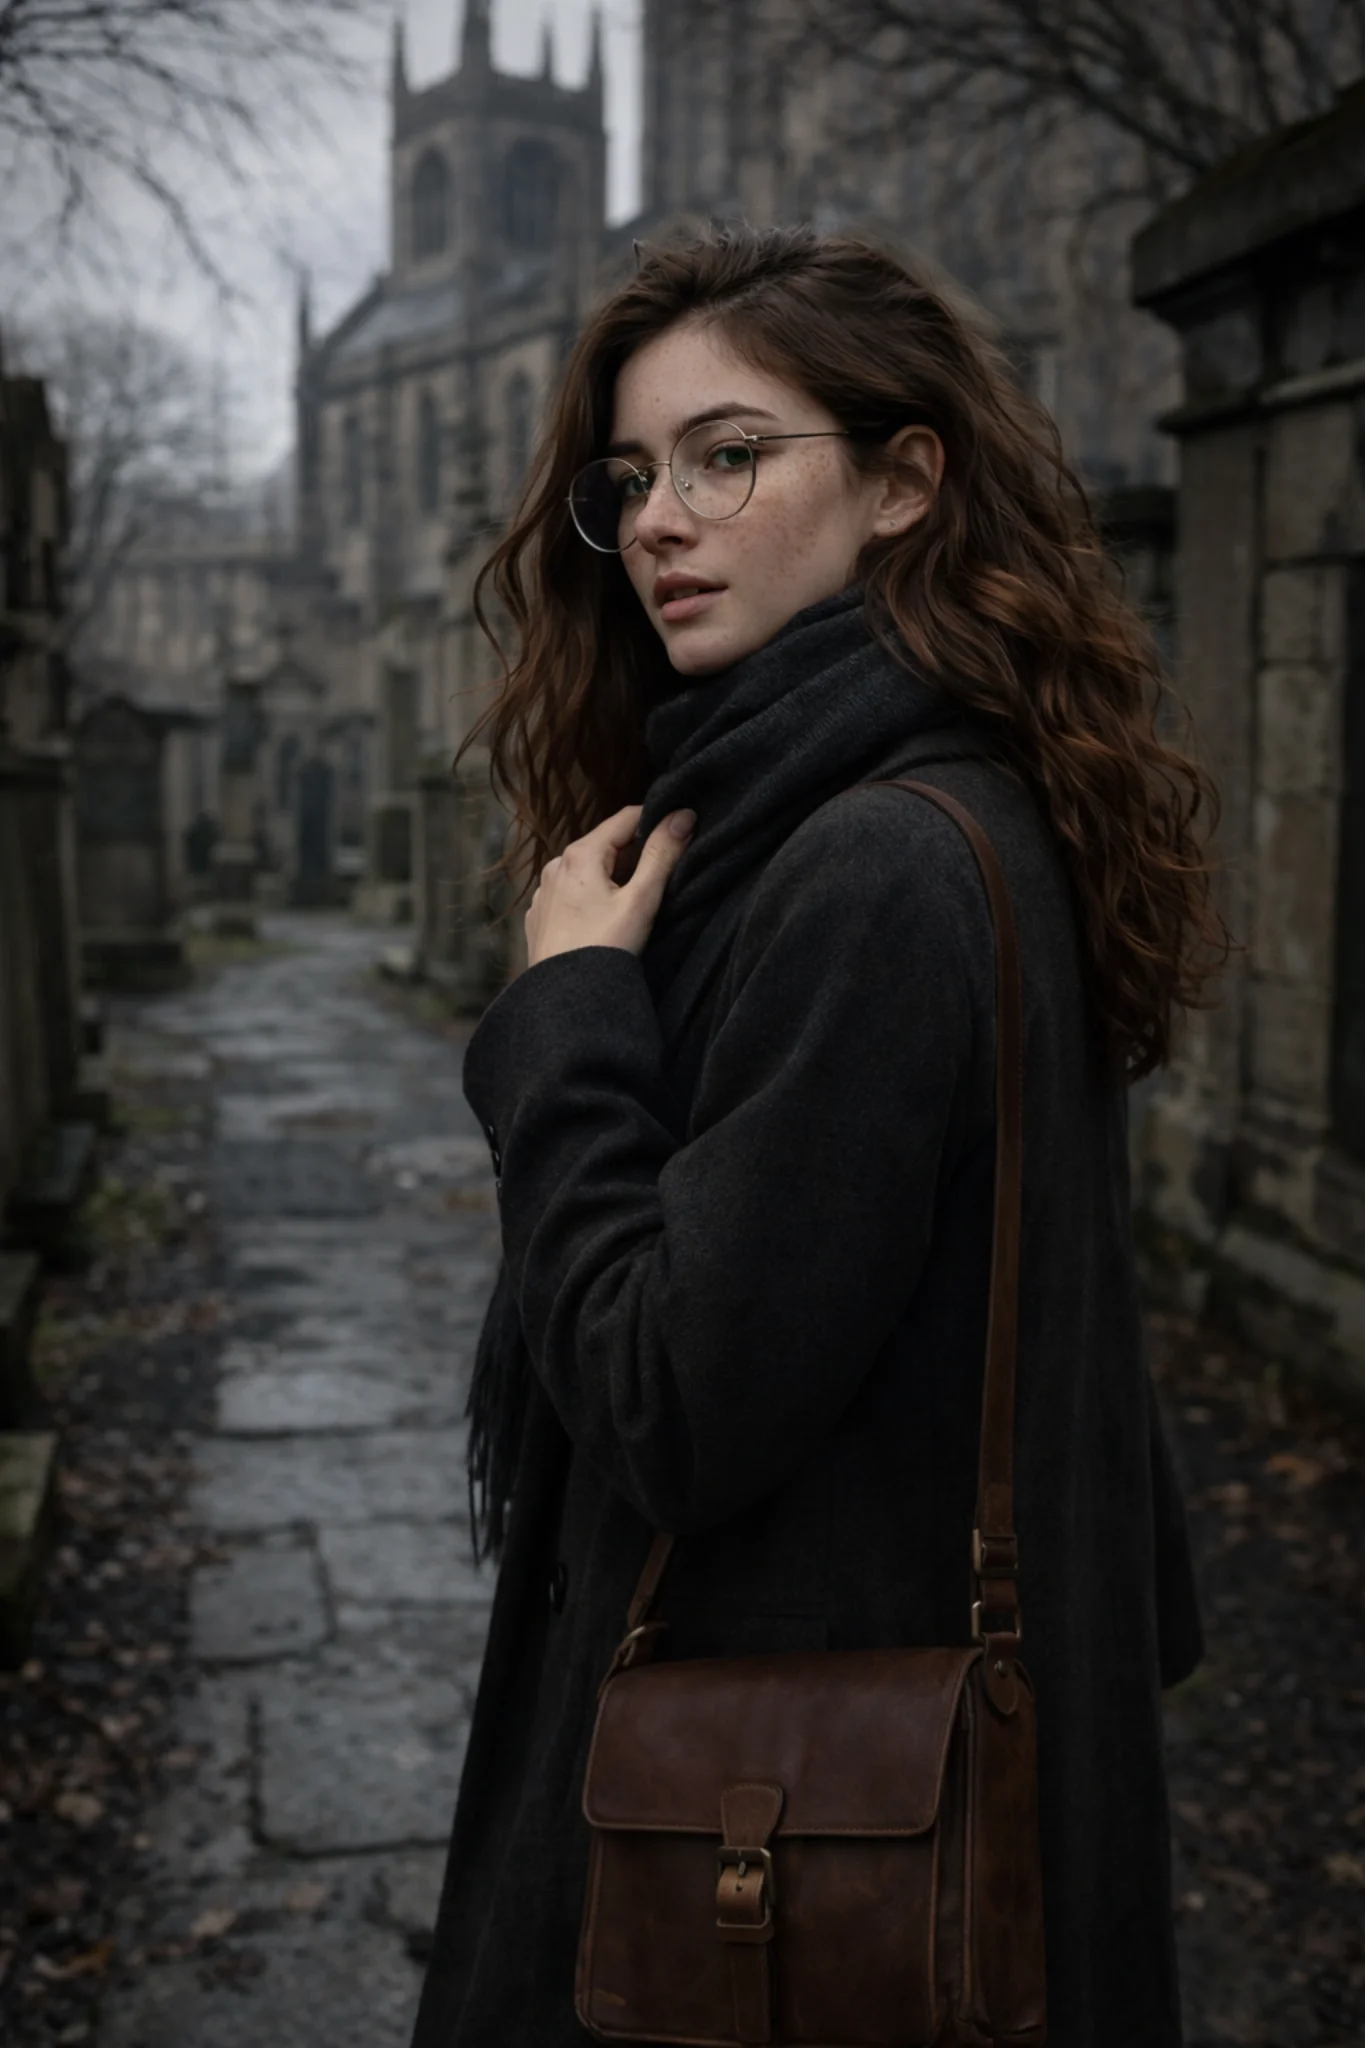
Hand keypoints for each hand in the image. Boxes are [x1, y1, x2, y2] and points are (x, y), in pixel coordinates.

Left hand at [525, 805, 695, 967]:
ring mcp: (544, 893)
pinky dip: (590, 896)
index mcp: (580, 854)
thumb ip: (662, 855)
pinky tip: (603, 918)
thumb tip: (683, 815)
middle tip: (663, 868)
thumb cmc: (605, 948)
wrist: (564, 999)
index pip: (625, 818)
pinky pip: (570, 895)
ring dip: (611, 875)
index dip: (655, 819)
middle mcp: (555, 866)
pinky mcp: (539, 918)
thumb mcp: (641, 900)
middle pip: (604, 844)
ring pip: (586, 871)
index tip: (678, 829)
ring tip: (635, 898)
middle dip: (633, 851)